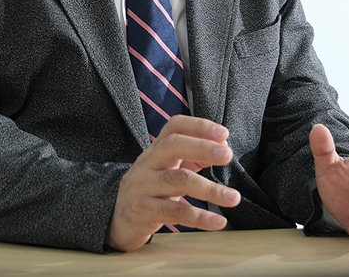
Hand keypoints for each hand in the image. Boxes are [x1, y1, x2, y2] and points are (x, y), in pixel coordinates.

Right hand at [105, 116, 240, 251]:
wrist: (116, 218)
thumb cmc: (149, 190)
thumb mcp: (166, 169)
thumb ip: (192, 157)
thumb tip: (223, 148)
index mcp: (156, 149)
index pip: (174, 126)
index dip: (198, 125)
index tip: (224, 134)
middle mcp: (147, 163)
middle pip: (173, 146)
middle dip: (202, 147)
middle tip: (228, 155)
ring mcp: (143, 186)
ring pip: (177, 180)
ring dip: (210, 189)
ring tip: (233, 197)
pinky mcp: (142, 211)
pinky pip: (175, 212)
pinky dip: (200, 218)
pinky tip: (218, 222)